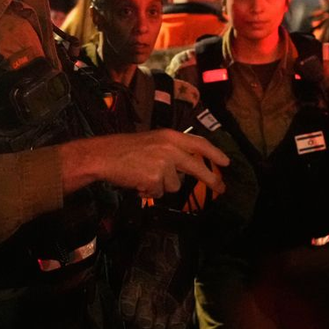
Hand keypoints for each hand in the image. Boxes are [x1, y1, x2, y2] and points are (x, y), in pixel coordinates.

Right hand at [73, 130, 227, 198]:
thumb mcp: (151, 141)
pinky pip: (159, 193)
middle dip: (211, 180)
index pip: (199, 143)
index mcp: (169, 136)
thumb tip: (185, 169)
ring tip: (144, 176)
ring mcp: (163, 164)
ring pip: (174, 184)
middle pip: (197, 167)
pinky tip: (137, 182)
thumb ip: (170, 151)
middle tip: (222, 188)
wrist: (103, 156)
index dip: (214, 153)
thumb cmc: (124, 149)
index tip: (226, 162)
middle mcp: (170, 148)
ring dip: (161, 185)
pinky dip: (149, 191)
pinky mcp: (155, 179)